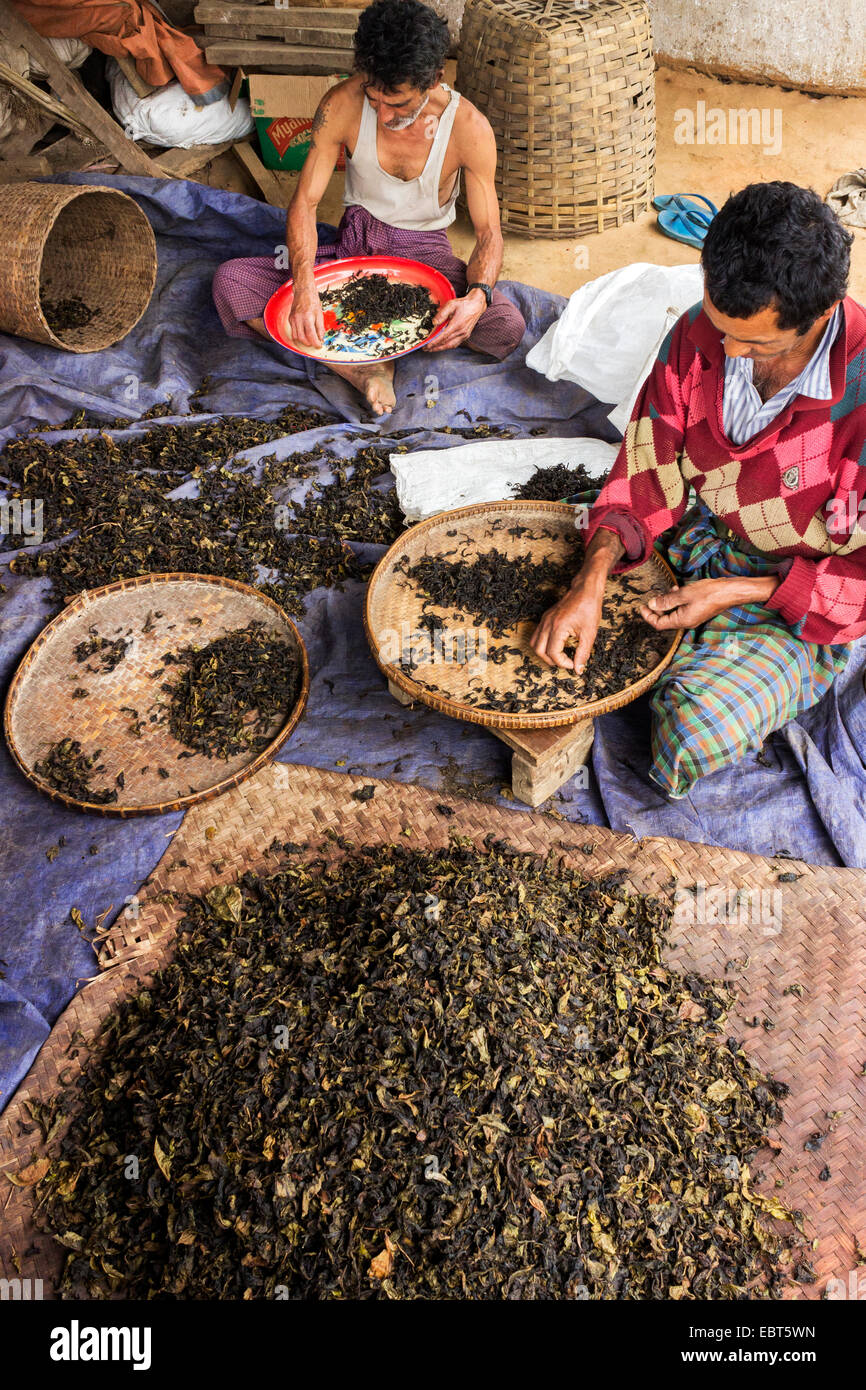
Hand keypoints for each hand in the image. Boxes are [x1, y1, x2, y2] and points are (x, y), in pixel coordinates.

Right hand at [288, 287, 323, 347]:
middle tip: (314, 343)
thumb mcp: (319, 314)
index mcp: (307, 317)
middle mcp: (298, 319)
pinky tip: (304, 332)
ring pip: (295, 336)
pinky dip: (299, 334)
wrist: (303, 291)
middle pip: (301, 338)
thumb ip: (320, 328)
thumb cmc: (312, 301)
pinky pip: (293, 331)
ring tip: (309, 339)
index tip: (319, 346)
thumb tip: (321, 338)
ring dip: (303, 340)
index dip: (315, 343)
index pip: (310, 335)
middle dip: (308, 343)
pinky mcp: (290, 319)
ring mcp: (292, 319)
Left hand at [424, 290, 485, 351]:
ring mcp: (464, 335)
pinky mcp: (466, 335)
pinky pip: (456, 343)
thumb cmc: (464, 304)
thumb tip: (434, 323)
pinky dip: (448, 346)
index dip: (434, 342)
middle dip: (435, 347)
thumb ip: (442, 314)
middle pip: (446, 343)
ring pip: (451, 345)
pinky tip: (442, 346)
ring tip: (432, 349)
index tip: (427, 345)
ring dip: (441, 348)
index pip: (443, 337)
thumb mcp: (451, 304)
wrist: (476, 305)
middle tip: (426, 349)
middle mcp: (461, 332)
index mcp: (457, 325)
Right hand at [530, 578, 603, 672]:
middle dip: (551, 661)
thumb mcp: (589, 634)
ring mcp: (544, 620)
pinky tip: (558, 645)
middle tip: (565, 662)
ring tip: (559, 656)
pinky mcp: (546, 618)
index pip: (553, 653)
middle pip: (539, 651)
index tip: (574, 664)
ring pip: (534, 643)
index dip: (563, 663)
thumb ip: (583, 653)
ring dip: (544, 653)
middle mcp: (547, 624)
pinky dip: (544, 644)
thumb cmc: (589, 609)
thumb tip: (578, 669)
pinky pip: (538, 635)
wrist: (586, 590)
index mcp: (558, 627)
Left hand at [639, 578, 754, 629]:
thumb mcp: (683, 594)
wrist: (729, 592)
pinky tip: (676, 590)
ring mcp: (692, 618)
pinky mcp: (697, 612)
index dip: (648, 616)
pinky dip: (676, 601)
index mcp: (682, 621)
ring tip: (666, 592)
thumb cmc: (709, 593)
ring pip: (673, 613)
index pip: (659, 624)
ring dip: (666, 603)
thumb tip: (652, 604)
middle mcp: (686, 622)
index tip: (641, 607)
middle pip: (665, 620)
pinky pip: (681, 609)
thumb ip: (667, 600)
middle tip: (652, 597)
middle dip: (656, 609)